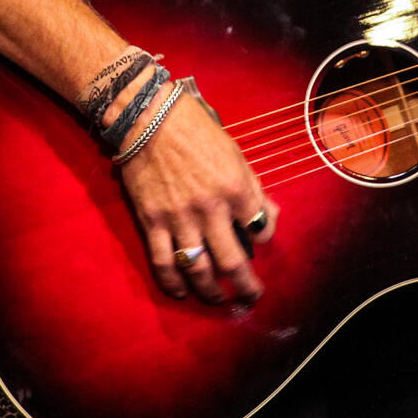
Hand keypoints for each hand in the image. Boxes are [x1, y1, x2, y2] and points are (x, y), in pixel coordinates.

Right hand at [117, 90, 278, 304]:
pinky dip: (172, 283)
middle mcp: (210, 208)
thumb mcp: (234, 152)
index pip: (260, 227)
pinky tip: (181, 292)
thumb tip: (269, 214)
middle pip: (233, 261)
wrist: (148, 117)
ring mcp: (179, 218)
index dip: (264, 237)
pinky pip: (163, 262)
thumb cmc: (195, 129)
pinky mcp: (152, 221)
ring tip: (218, 300)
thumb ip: (252, 186)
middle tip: (251, 297)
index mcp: (234, 187)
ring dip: (211, 292)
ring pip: (198, 269)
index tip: (259, 239)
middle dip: (246, 286)